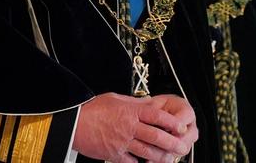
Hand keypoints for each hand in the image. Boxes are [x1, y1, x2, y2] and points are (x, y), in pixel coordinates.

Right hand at [72, 92, 193, 162]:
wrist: (73, 123)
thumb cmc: (92, 109)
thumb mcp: (116, 99)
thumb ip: (134, 103)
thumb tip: (149, 103)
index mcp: (131, 111)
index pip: (157, 116)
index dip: (171, 122)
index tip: (181, 126)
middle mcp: (129, 127)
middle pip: (156, 136)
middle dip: (171, 143)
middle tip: (182, 147)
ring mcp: (122, 142)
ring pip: (147, 152)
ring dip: (160, 156)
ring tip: (170, 159)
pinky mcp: (114, 154)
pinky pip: (131, 162)